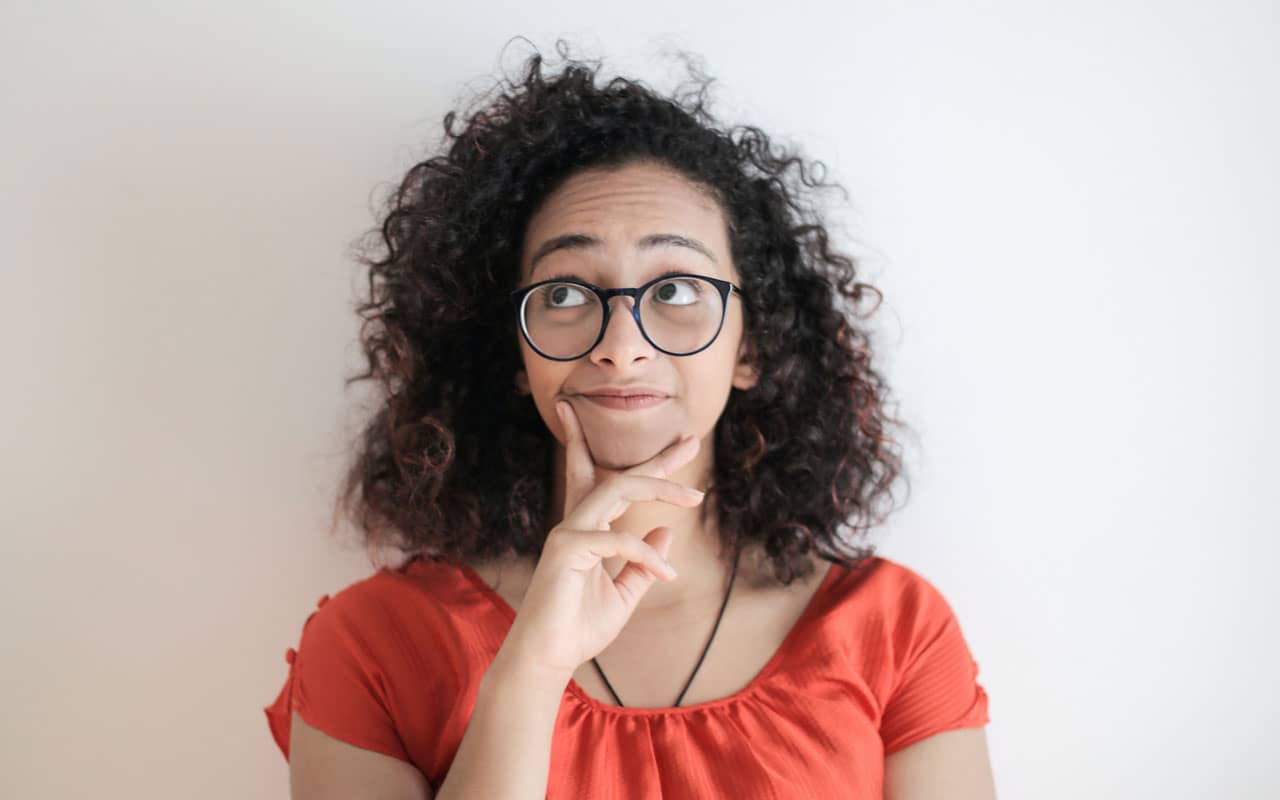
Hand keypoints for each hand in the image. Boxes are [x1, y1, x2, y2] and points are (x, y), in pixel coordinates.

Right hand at [496, 399, 704, 679]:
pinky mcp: (566, 549)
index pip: (617, 487)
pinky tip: (666, 574)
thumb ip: (642, 563)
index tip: (684, 449)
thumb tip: (666, 530)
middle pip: (619, 478)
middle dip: (657, 461)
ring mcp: (569, 533)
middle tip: (692, 443)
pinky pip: (618, 540)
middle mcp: (577, 524)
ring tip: (694, 497)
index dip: (650, 468)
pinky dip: (646, 555)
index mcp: (589, 531)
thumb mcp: (624, 595)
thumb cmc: (579, 627)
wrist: (548, 658)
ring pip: (617, 490)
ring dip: (659, 488)